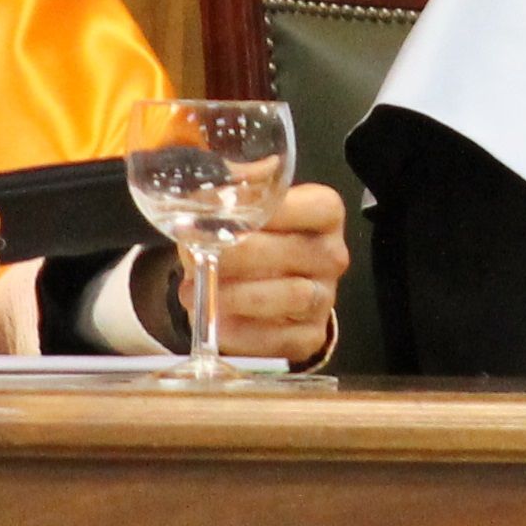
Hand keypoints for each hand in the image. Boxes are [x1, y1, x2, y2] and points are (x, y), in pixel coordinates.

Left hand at [136, 182, 350, 364]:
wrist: (263, 292)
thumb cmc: (253, 241)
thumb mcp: (246, 211)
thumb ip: (233, 195)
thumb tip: (208, 187)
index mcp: (324, 215)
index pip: (317, 207)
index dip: (275, 209)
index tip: (229, 213)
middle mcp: (332, 256)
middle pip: (296, 251)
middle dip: (241, 254)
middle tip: (199, 255)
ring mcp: (325, 299)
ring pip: (290, 295)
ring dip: (236, 295)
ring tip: (194, 292)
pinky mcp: (309, 336)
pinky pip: (278, 338)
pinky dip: (241, 332)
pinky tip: (215, 322)